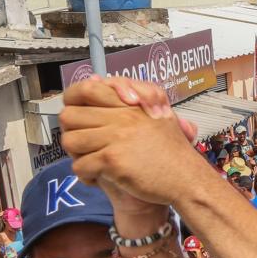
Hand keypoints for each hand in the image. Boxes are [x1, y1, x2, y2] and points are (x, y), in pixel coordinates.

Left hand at [60, 77, 203, 208]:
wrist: (187, 179)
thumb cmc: (172, 152)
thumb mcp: (157, 116)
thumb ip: (128, 97)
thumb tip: (94, 78)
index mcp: (129, 105)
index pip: (85, 89)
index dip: (73, 101)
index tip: (81, 118)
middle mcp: (121, 117)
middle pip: (69, 116)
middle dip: (72, 133)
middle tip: (86, 146)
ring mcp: (116, 138)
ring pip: (70, 142)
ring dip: (77, 156)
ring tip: (92, 163)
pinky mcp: (113, 160)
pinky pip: (80, 166)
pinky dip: (86, 177)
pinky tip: (100, 178)